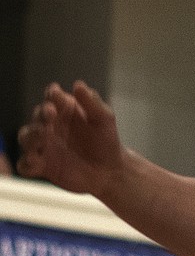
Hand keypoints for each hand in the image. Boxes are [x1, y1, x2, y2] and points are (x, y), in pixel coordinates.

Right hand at [17, 81, 123, 195]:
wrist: (109, 170)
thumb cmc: (106, 140)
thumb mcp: (104, 119)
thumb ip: (91, 102)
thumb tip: (78, 84)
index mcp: (64, 110)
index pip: (52, 97)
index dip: (52, 94)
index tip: (55, 93)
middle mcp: (50, 125)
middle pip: (37, 116)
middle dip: (41, 114)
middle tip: (51, 113)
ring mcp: (44, 146)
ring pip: (26, 138)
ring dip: (31, 135)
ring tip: (43, 134)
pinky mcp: (41, 166)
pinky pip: (25, 165)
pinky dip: (26, 162)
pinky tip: (35, 160)